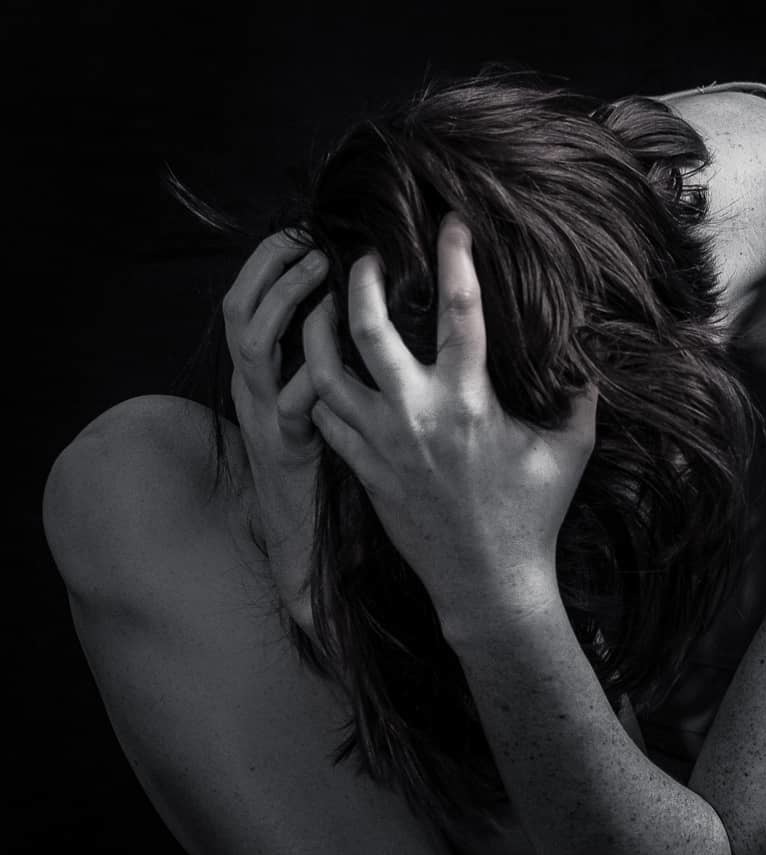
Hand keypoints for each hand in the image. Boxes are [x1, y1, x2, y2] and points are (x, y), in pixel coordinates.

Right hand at [222, 231, 328, 633]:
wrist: (298, 540)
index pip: (245, 301)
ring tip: (324, 278)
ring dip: (288, 304)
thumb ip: (323, 365)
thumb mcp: (311, 407)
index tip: (300, 231)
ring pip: (255, 345)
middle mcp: (251, 388)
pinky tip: (344, 352)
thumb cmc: (318, 467)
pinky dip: (315, 373)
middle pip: (239, 311)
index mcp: (256, 375)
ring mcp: (263, 417)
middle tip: (312, 243)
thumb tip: (354, 312)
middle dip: (272, 269)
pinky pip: (294, 402)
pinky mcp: (286, 447)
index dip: (266, 262)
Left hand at [301, 211, 598, 638]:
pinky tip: (328, 374)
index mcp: (468, 401)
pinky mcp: (365, 471)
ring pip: (326, 373)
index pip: (460, 309)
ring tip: (324, 307)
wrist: (489, 584)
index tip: (450, 220)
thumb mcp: (570, 450)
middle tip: (360, 256)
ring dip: (319, 331)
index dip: (455, 256)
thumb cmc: (533, 516)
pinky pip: (326, 418)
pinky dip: (322, 390)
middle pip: (366, 327)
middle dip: (358, 279)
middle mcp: (417, 414)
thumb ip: (579, 397)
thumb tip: (588, 355)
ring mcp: (382, 444)